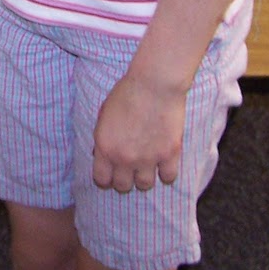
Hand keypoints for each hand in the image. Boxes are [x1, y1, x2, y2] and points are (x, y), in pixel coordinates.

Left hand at [91, 73, 187, 193]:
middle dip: (125, 179)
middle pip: (123, 186)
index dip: (106, 178)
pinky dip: (166, 173)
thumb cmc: (127, 92)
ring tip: (147, 166)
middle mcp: (124, 158)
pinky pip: (168, 178)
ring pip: (144, 186)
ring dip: (144, 177)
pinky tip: (164, 163)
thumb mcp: (104, 113)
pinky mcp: (169, 155)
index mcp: (105, 147)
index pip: (101, 180)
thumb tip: (99, 154)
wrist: (154, 83)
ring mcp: (148, 159)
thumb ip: (101, 137)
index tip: (111, 173)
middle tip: (130, 168)